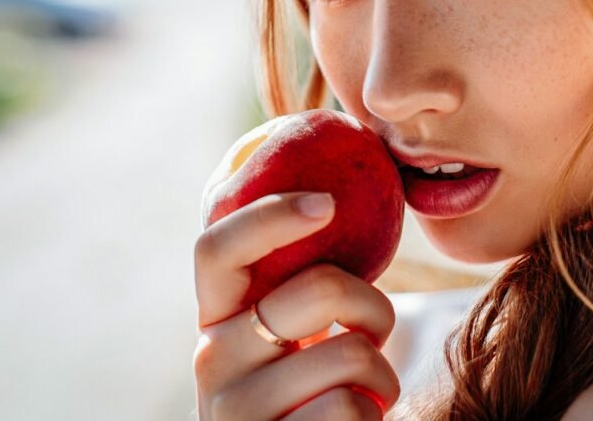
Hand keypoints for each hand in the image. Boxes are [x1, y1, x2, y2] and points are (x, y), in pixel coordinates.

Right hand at [194, 191, 401, 419]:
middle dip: (372, 306)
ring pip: (349, 353)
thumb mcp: (288, 340)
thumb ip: (295, 286)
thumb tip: (334, 195)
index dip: (269, 215)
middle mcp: (211, 361)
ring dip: (381, 377)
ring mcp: (235, 411)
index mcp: (215, 320)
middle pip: (315, 288)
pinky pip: (350, 409)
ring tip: (363, 398)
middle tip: (375, 335)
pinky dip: (371, 418)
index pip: (215, 249)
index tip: (327, 202)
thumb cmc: (309, 396)